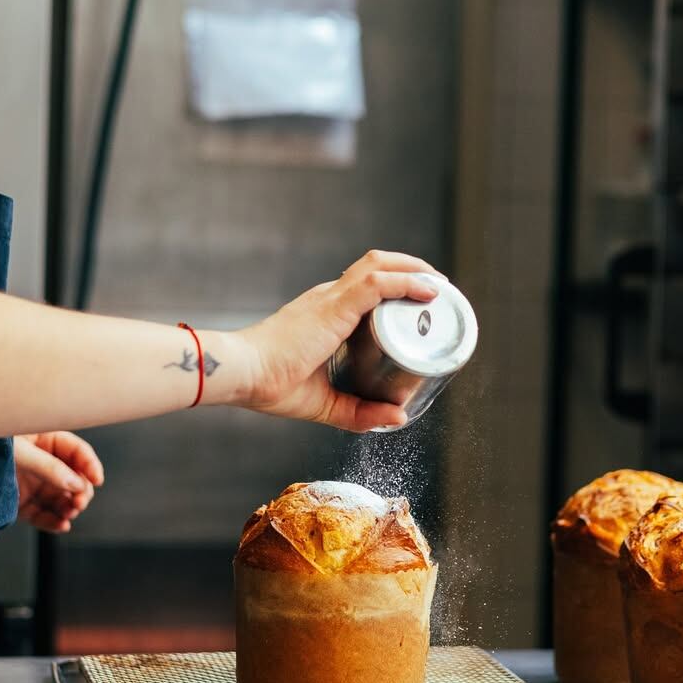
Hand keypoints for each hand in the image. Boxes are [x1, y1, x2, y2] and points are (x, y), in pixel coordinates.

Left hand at [14, 431, 103, 533]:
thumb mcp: (19, 452)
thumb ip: (49, 468)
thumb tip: (76, 484)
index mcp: (44, 439)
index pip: (76, 451)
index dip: (90, 465)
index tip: (97, 480)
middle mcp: (42, 462)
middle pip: (74, 477)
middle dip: (81, 490)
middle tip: (79, 501)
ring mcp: (33, 483)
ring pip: (62, 498)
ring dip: (70, 507)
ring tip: (69, 514)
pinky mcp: (21, 503)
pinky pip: (43, 514)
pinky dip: (54, 521)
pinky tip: (62, 526)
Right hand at [239, 249, 442, 432]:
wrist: (242, 374)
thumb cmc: (269, 386)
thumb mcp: (324, 404)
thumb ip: (358, 413)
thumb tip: (397, 417)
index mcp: (324, 313)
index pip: (365, 287)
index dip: (396, 287)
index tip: (421, 301)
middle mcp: (328, 296)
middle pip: (377, 266)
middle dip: (412, 269)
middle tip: (439, 289)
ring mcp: (331, 298)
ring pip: (380, 265)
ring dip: (415, 268)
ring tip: (440, 284)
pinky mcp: (333, 306)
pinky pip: (378, 283)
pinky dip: (407, 282)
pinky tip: (429, 289)